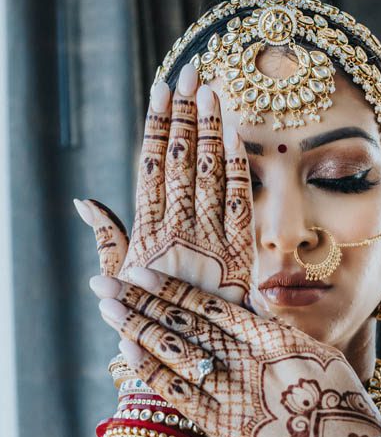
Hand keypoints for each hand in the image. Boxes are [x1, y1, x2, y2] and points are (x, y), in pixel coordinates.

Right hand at [75, 65, 255, 303]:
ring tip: (212, 91)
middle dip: (187, 115)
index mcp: (146, 236)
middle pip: (182, 162)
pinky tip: (236, 136)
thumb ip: (107, 239)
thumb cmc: (148, 323)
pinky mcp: (239, 257)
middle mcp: (178, 234)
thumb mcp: (119, 283)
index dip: (158, 126)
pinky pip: (238, 205)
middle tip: (192, 73)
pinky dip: (237, 170)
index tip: (162, 90)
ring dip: (211, 131)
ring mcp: (210, 243)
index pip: (152, 168)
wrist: (189, 364)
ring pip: (210, 176)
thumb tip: (85, 202)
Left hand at [91, 268, 380, 436]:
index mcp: (275, 337)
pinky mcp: (224, 427)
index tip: (142, 273)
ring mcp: (235, 392)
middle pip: (184, 323)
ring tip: (107, 307)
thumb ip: (282, 337)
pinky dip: (152, 371)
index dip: (173, 289)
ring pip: (175, 352)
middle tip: (104, 283)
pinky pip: (179, 393)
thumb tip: (254, 315)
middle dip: (141, 301)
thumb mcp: (320, 359)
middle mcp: (249, 359)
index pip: (212, 306)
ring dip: (138, 328)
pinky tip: (127, 350)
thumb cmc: (344, 411)